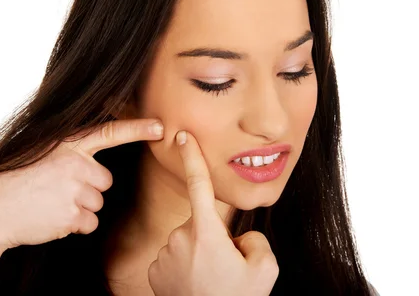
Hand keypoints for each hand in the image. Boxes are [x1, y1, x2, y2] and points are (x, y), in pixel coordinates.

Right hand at [0, 118, 164, 248]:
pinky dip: (75, 225)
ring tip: (51, 204)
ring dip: (79, 208)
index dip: (137, 129)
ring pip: (97, 203)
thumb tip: (97, 163)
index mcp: (67, 144)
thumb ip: (72, 154)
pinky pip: (89, 223)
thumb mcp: (44, 154)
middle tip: (59, 190)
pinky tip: (52, 217)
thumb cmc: (17, 181)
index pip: (110, 132)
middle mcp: (74, 163)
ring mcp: (74, 189)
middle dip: (89, 188)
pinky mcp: (72, 215)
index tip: (160, 127)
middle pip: (105, 181)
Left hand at [147, 130, 278, 295]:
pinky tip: (194, 284)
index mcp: (206, 233)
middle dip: (214, 237)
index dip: (193, 158)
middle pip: (202, 223)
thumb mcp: (264, 268)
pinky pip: (174, 255)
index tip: (183, 137)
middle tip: (226, 268)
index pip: (199, 186)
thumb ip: (254, 240)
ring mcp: (164, 254)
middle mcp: (180, 238)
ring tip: (210, 280)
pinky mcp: (154, 269)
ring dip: (200, 253)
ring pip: (188, 241)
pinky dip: (184, 265)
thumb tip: (238, 237)